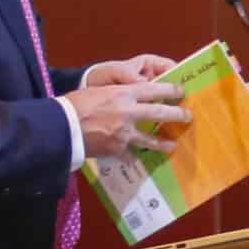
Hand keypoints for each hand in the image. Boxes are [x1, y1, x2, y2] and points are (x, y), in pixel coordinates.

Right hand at [66, 60, 192, 157]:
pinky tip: (134, 159)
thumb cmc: (74, 104)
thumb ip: (116, 95)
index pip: (154, 90)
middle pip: (160, 113)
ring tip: (172, 146)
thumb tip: (129, 97)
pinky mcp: (117, 150)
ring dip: (163, 144)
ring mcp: (125, 133)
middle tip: (187, 117)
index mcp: (123, 94)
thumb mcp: (97, 91)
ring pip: (151, 141)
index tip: (181, 91)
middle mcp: (129, 112)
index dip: (171, 90)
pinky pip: (130, 155)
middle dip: (177, 115)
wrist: (61, 127)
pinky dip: (132, 157)